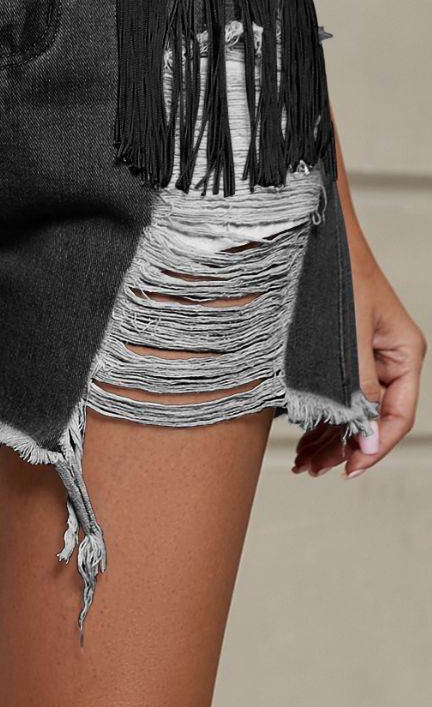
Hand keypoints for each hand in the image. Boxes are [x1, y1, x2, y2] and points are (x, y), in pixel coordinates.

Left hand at [292, 235, 425, 478]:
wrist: (314, 235)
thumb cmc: (335, 275)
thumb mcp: (347, 335)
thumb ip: (358, 386)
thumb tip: (366, 436)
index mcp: (404, 353)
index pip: (396, 416)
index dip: (373, 448)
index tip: (348, 470)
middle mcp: (389, 359)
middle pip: (373, 419)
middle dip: (344, 448)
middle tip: (312, 471)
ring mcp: (367, 356)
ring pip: (353, 411)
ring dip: (330, 438)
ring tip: (303, 464)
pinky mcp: (342, 352)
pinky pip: (338, 393)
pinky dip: (321, 417)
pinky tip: (302, 437)